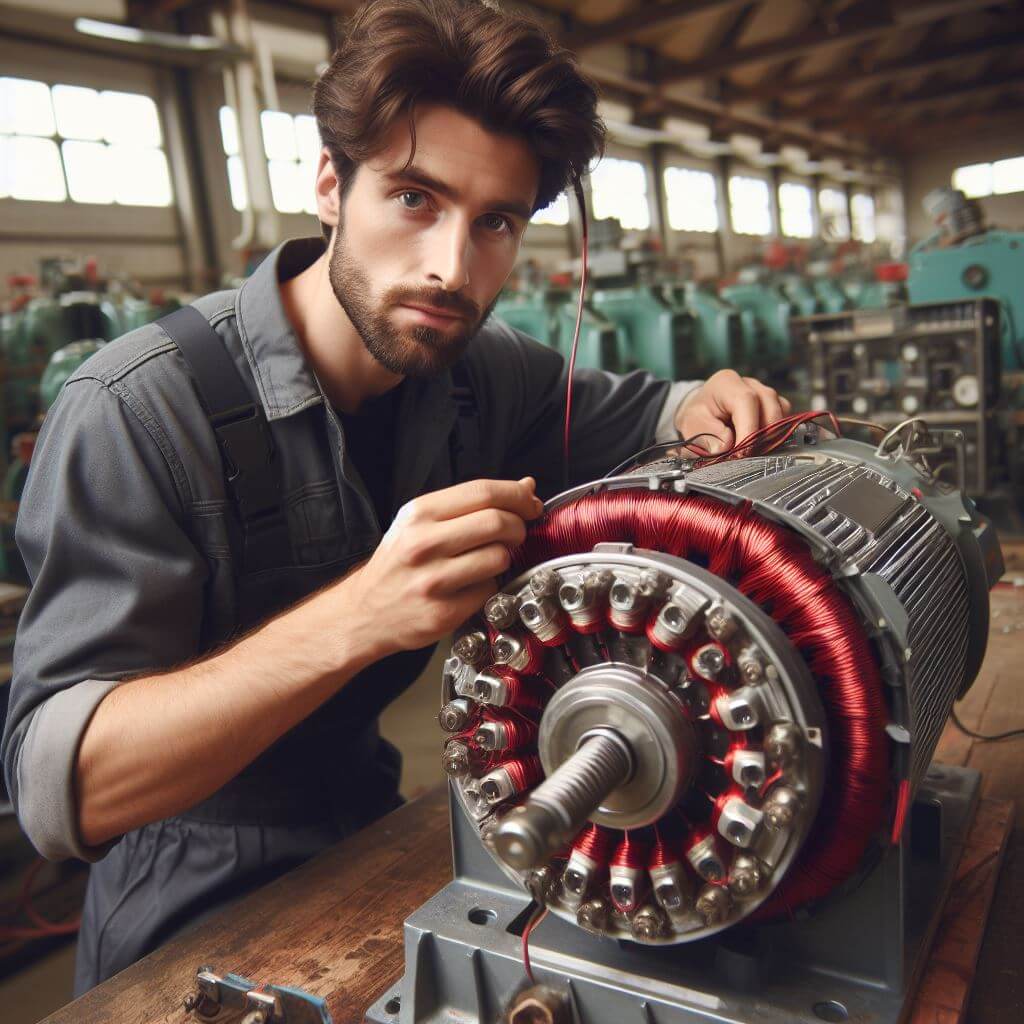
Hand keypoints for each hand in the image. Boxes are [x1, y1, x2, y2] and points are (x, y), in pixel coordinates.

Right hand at [330, 477, 542, 658]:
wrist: (364, 612)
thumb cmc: (397, 564)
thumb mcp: (422, 523)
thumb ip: (472, 504)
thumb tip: (524, 487)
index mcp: (419, 514)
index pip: (483, 491)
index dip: (517, 495)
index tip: (530, 503)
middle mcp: (423, 544)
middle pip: (497, 522)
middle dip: (518, 526)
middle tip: (516, 533)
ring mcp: (433, 580)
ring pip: (499, 557)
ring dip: (504, 558)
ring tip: (487, 561)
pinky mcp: (444, 612)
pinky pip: (489, 590)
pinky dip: (489, 586)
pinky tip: (471, 586)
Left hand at [674, 369, 790, 453]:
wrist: (702, 417)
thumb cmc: (697, 420)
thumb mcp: (692, 427)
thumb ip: (706, 436)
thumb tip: (727, 444)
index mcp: (726, 383)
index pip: (746, 400)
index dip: (748, 428)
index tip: (742, 453)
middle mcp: (749, 384)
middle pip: (769, 404)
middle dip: (761, 435)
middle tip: (747, 456)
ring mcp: (765, 393)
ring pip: (781, 412)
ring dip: (770, 436)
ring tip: (752, 451)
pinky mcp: (774, 405)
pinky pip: (785, 419)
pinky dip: (775, 434)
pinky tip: (760, 445)